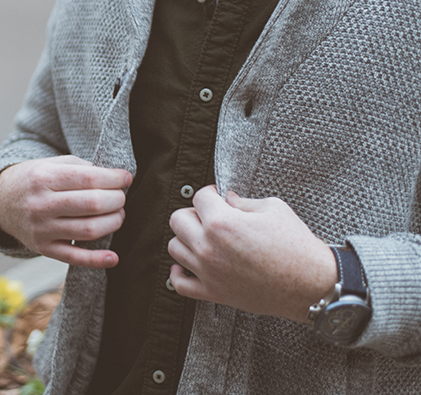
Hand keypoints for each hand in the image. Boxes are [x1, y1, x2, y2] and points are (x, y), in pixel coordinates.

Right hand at [0, 156, 131, 268]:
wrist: (2, 202)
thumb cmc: (35, 180)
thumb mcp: (52, 164)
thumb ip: (82, 168)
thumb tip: (115, 178)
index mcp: (44, 177)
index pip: (89, 178)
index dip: (114, 178)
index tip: (126, 178)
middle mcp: (41, 204)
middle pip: (92, 204)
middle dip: (117, 200)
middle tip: (121, 197)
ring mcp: (42, 229)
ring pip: (88, 230)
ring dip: (113, 223)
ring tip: (118, 215)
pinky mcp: (44, 248)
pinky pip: (74, 258)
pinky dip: (97, 260)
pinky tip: (113, 257)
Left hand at [168, 186, 337, 322]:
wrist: (310, 284)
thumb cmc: (296, 246)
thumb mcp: (273, 209)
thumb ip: (243, 201)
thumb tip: (227, 199)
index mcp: (222, 222)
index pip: (199, 197)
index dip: (210, 192)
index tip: (216, 196)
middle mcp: (208, 246)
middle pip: (178, 219)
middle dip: (193, 212)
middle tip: (209, 215)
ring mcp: (208, 271)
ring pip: (174, 247)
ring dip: (186, 239)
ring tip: (202, 238)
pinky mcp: (213, 292)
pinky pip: (179, 284)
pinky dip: (178, 274)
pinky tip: (187, 265)